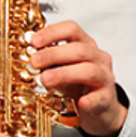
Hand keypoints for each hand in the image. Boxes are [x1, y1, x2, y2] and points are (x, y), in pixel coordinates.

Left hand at [30, 20, 126, 136]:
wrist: (99, 106)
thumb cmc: (78, 84)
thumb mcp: (62, 67)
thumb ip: (49, 61)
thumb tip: (28, 55)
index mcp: (86, 45)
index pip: (72, 29)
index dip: (52, 32)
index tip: (33, 41)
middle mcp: (98, 58)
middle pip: (80, 49)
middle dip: (53, 54)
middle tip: (34, 62)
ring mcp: (104, 77)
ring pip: (89, 71)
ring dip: (64, 74)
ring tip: (45, 80)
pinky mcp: (107, 98)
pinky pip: (99, 98)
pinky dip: (90, 100)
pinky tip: (80, 103)